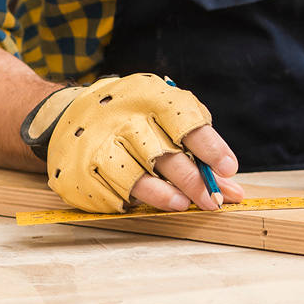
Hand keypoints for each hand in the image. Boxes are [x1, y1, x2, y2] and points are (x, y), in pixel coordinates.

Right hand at [26, 74, 242, 213]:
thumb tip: (230, 184)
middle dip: (194, 181)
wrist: (72, 115)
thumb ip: (199, 145)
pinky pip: (111, 192)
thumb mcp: (166, 113)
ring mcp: (99, 145)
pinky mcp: (82, 171)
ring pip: (137, 176)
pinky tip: (152, 204)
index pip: (186, 122)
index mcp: (150, 98)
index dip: (210, 147)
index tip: (228, 169)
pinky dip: (135, 202)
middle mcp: (123, 119)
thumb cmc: (134, 116)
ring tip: (183, 204)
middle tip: (214, 199)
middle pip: (165, 155)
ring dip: (164, 195)